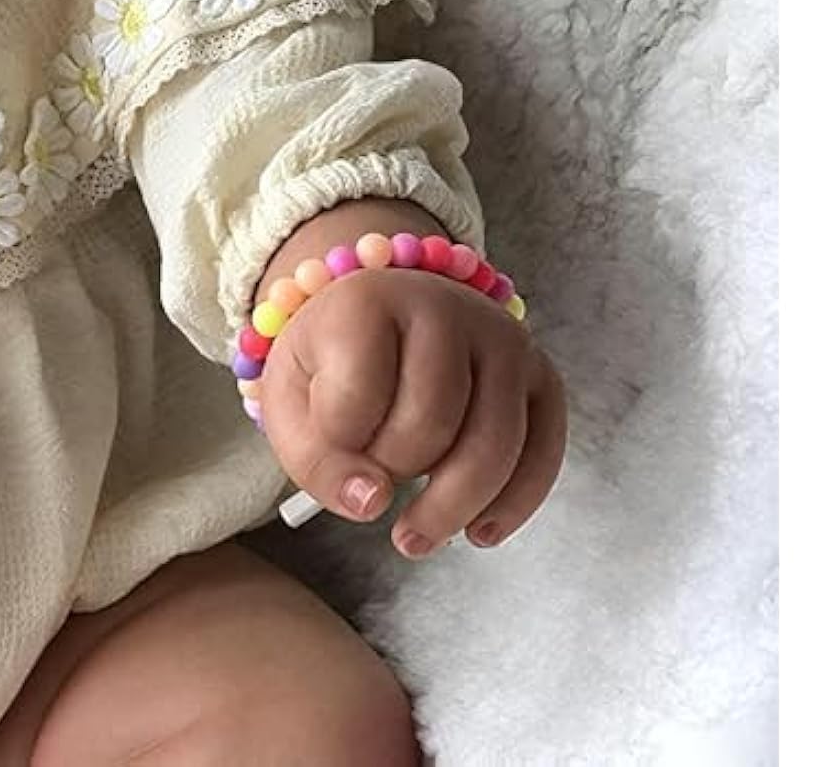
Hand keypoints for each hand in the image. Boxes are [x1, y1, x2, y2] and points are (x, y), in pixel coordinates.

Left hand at [260, 264, 566, 558]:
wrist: (386, 310)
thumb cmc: (336, 361)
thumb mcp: (292, 402)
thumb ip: (317, 460)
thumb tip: (373, 504)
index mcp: (369, 299)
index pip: (358, 394)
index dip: (338, 448)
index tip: (330, 454)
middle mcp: (445, 306)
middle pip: (430, 422)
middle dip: (394, 473)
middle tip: (373, 483)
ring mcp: (501, 337)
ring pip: (494, 443)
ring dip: (452, 508)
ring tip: (415, 536)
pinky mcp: (539, 372)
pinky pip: (543, 450)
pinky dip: (513, 504)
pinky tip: (478, 530)